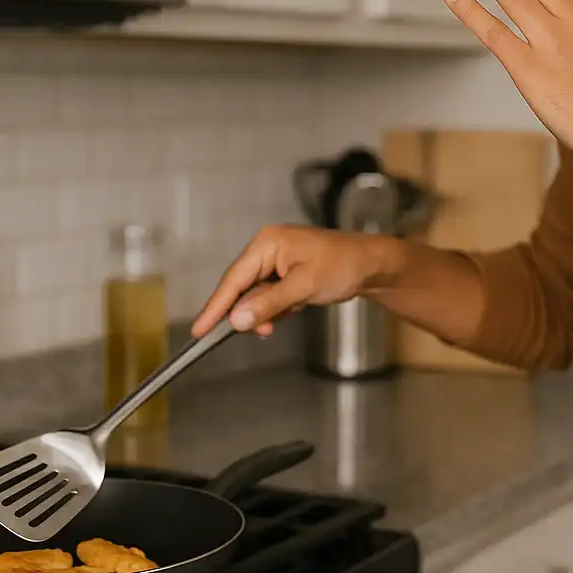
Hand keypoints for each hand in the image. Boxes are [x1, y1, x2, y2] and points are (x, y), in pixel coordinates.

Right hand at [190, 225, 388, 337]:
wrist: (372, 265)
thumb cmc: (341, 266)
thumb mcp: (303, 287)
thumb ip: (268, 304)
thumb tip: (237, 320)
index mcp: (266, 243)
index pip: (233, 279)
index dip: (215, 306)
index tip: (200, 330)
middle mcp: (266, 249)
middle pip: (242, 288)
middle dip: (252, 312)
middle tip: (264, 329)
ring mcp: (276, 261)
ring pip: (257, 296)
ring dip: (270, 311)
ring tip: (294, 309)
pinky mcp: (286, 272)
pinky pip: (271, 296)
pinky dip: (280, 307)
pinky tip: (298, 305)